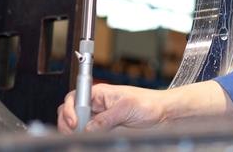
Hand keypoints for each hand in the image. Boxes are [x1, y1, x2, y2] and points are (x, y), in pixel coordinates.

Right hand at [57, 81, 232, 132]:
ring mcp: (101, 118)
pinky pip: (90, 134)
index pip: (74, 98)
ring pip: (79, 126)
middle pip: (72, 113)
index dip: (69, 110)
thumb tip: (89, 127)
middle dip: (69, 123)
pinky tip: (92, 138)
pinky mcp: (106, 129)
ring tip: (85, 136)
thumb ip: (106, 118)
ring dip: (78, 132)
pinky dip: (87, 137)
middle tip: (77, 132)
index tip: (74, 122)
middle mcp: (98, 105)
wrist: (164, 114)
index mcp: (100, 93)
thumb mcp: (127, 108)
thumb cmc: (150, 103)